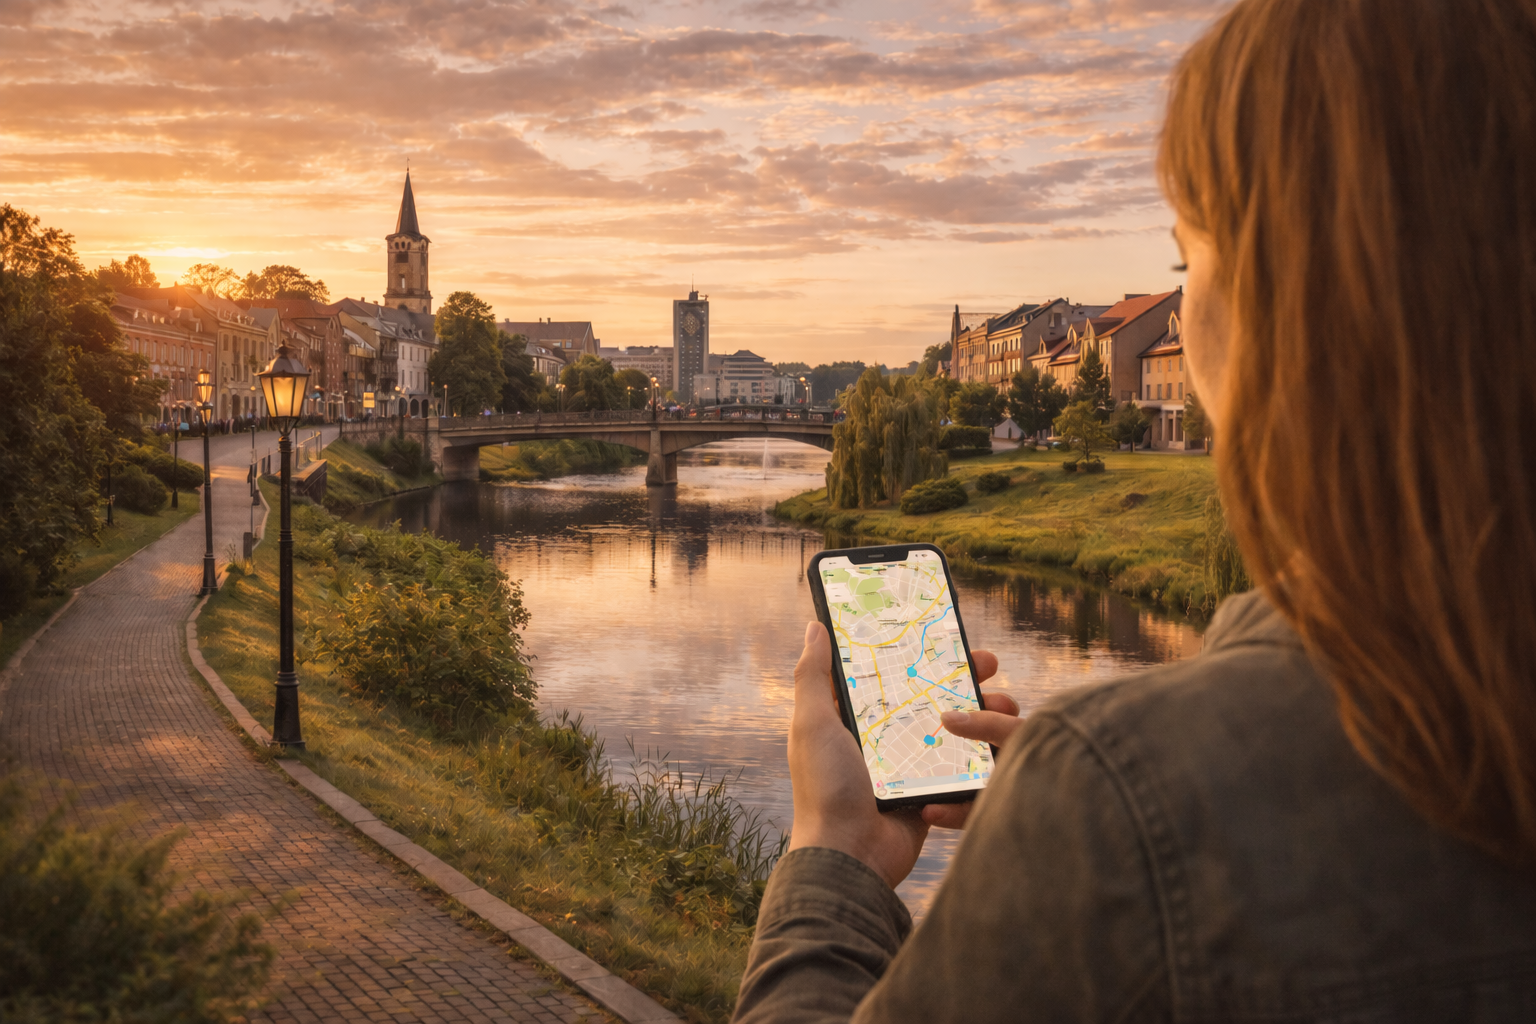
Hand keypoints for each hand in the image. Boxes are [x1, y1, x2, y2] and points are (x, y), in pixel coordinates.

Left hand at [785, 622, 1011, 888]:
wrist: (850, 857)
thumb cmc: (826, 788)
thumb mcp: (812, 723)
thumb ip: (813, 676)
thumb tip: (816, 626)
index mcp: (856, 720)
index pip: (894, 674)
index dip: (921, 653)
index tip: (950, 636)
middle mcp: (885, 739)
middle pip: (933, 697)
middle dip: (965, 679)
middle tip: (990, 666)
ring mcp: (911, 767)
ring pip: (957, 729)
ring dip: (985, 714)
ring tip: (1005, 704)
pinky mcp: (932, 793)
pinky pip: (963, 768)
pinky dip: (981, 754)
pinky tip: (998, 742)